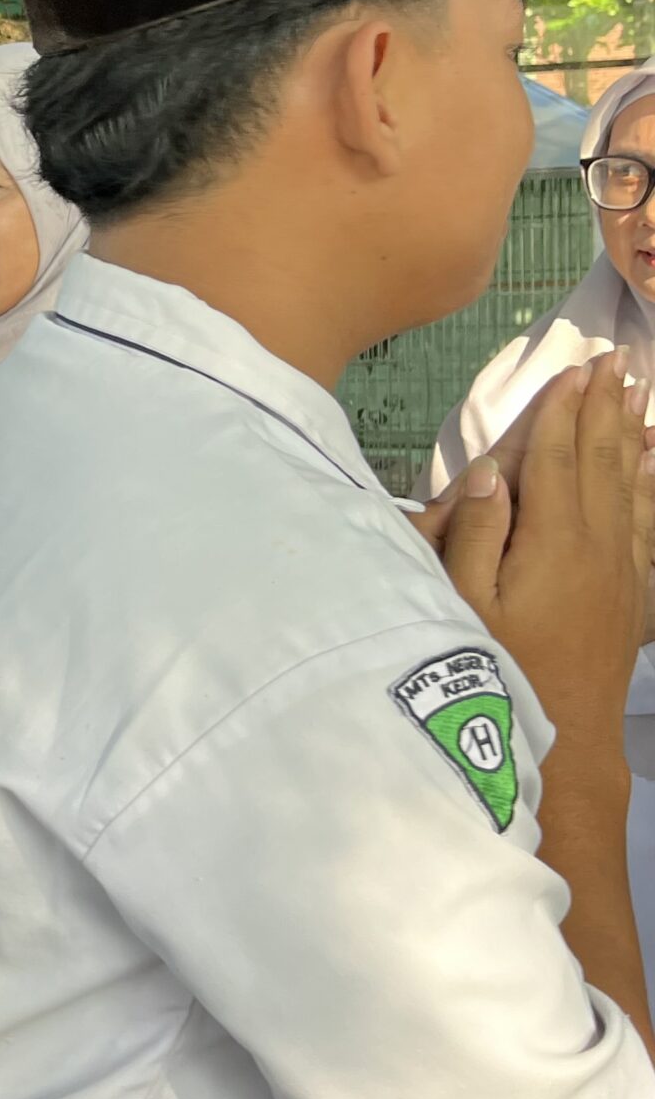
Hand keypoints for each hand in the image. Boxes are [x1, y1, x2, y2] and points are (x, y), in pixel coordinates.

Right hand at [438, 351, 654, 745]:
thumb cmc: (499, 672)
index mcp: (552, 543)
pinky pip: (646, 520)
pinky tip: (654, 463)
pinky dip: (650, 483)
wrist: (565, 738)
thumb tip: (488, 477)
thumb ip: (474, 537)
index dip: (562, 412)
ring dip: (632, 433)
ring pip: (630, 483)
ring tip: (638, 392)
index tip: (574, 370)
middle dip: (606, 407)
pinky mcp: (631, 590)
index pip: (557, 460)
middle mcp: (597, 546)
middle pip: (601, 460)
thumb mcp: (463, 607)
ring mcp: (620, 568)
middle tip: (616, 360)